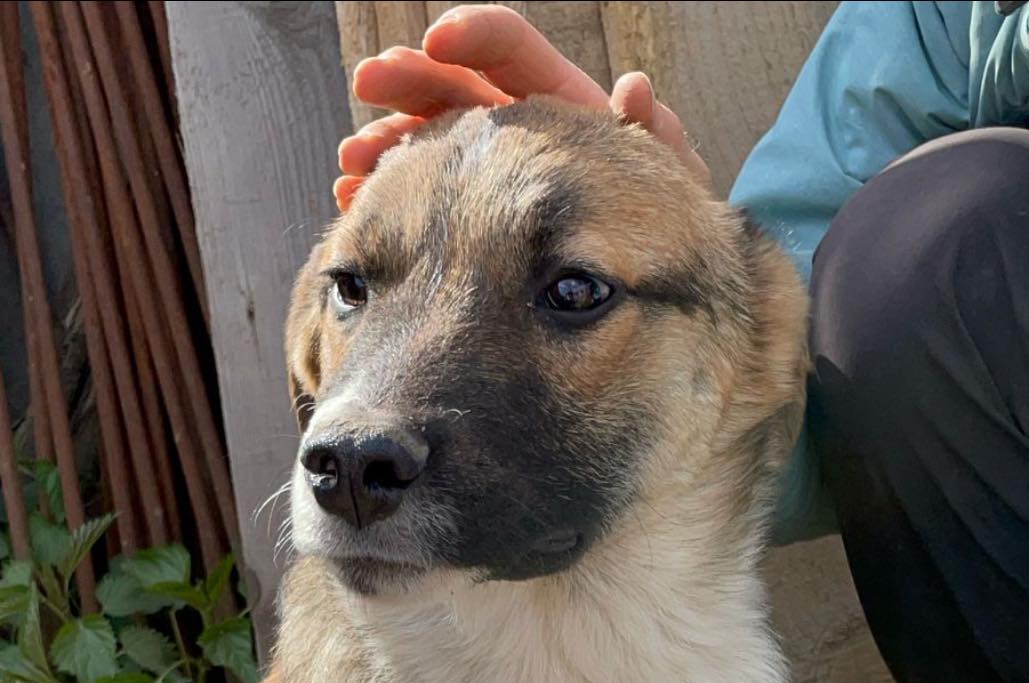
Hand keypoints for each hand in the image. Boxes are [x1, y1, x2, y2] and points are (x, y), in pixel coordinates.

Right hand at [335, 3, 708, 209]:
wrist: (645, 295)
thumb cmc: (668, 238)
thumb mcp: (672, 190)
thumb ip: (659, 142)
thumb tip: (635, 89)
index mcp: (563, 111)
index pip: (516, 53)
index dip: (478, 35)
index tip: (442, 37)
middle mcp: (519, 137)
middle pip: (456, 89)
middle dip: (410, 80)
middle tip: (369, 81)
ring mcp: (486, 181)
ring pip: (427, 146)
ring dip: (386, 143)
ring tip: (350, 161)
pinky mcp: (465, 223)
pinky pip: (418, 203)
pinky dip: (385, 199)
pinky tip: (353, 205)